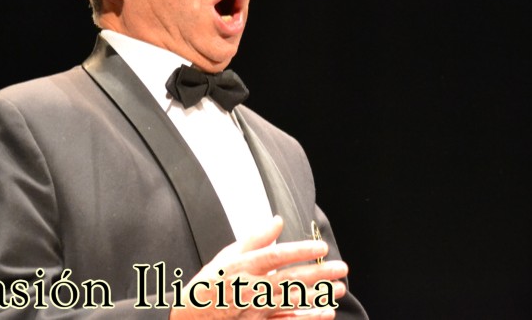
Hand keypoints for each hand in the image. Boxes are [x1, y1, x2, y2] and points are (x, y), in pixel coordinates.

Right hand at [170, 215, 347, 318]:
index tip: (322, 247)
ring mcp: (254, 310)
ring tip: (339, 288)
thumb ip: (255, 238)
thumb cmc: (210, 284)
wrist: (189, 318)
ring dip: (317, 296)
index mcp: (243, 267)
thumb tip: (278, 221)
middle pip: (288, 280)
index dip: (300, 251)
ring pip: (291, 302)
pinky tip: (324, 313)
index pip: (275, 256)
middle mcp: (250, 288)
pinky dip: (306, 318)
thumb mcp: (228, 255)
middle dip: (318, 274)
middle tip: (341, 268)